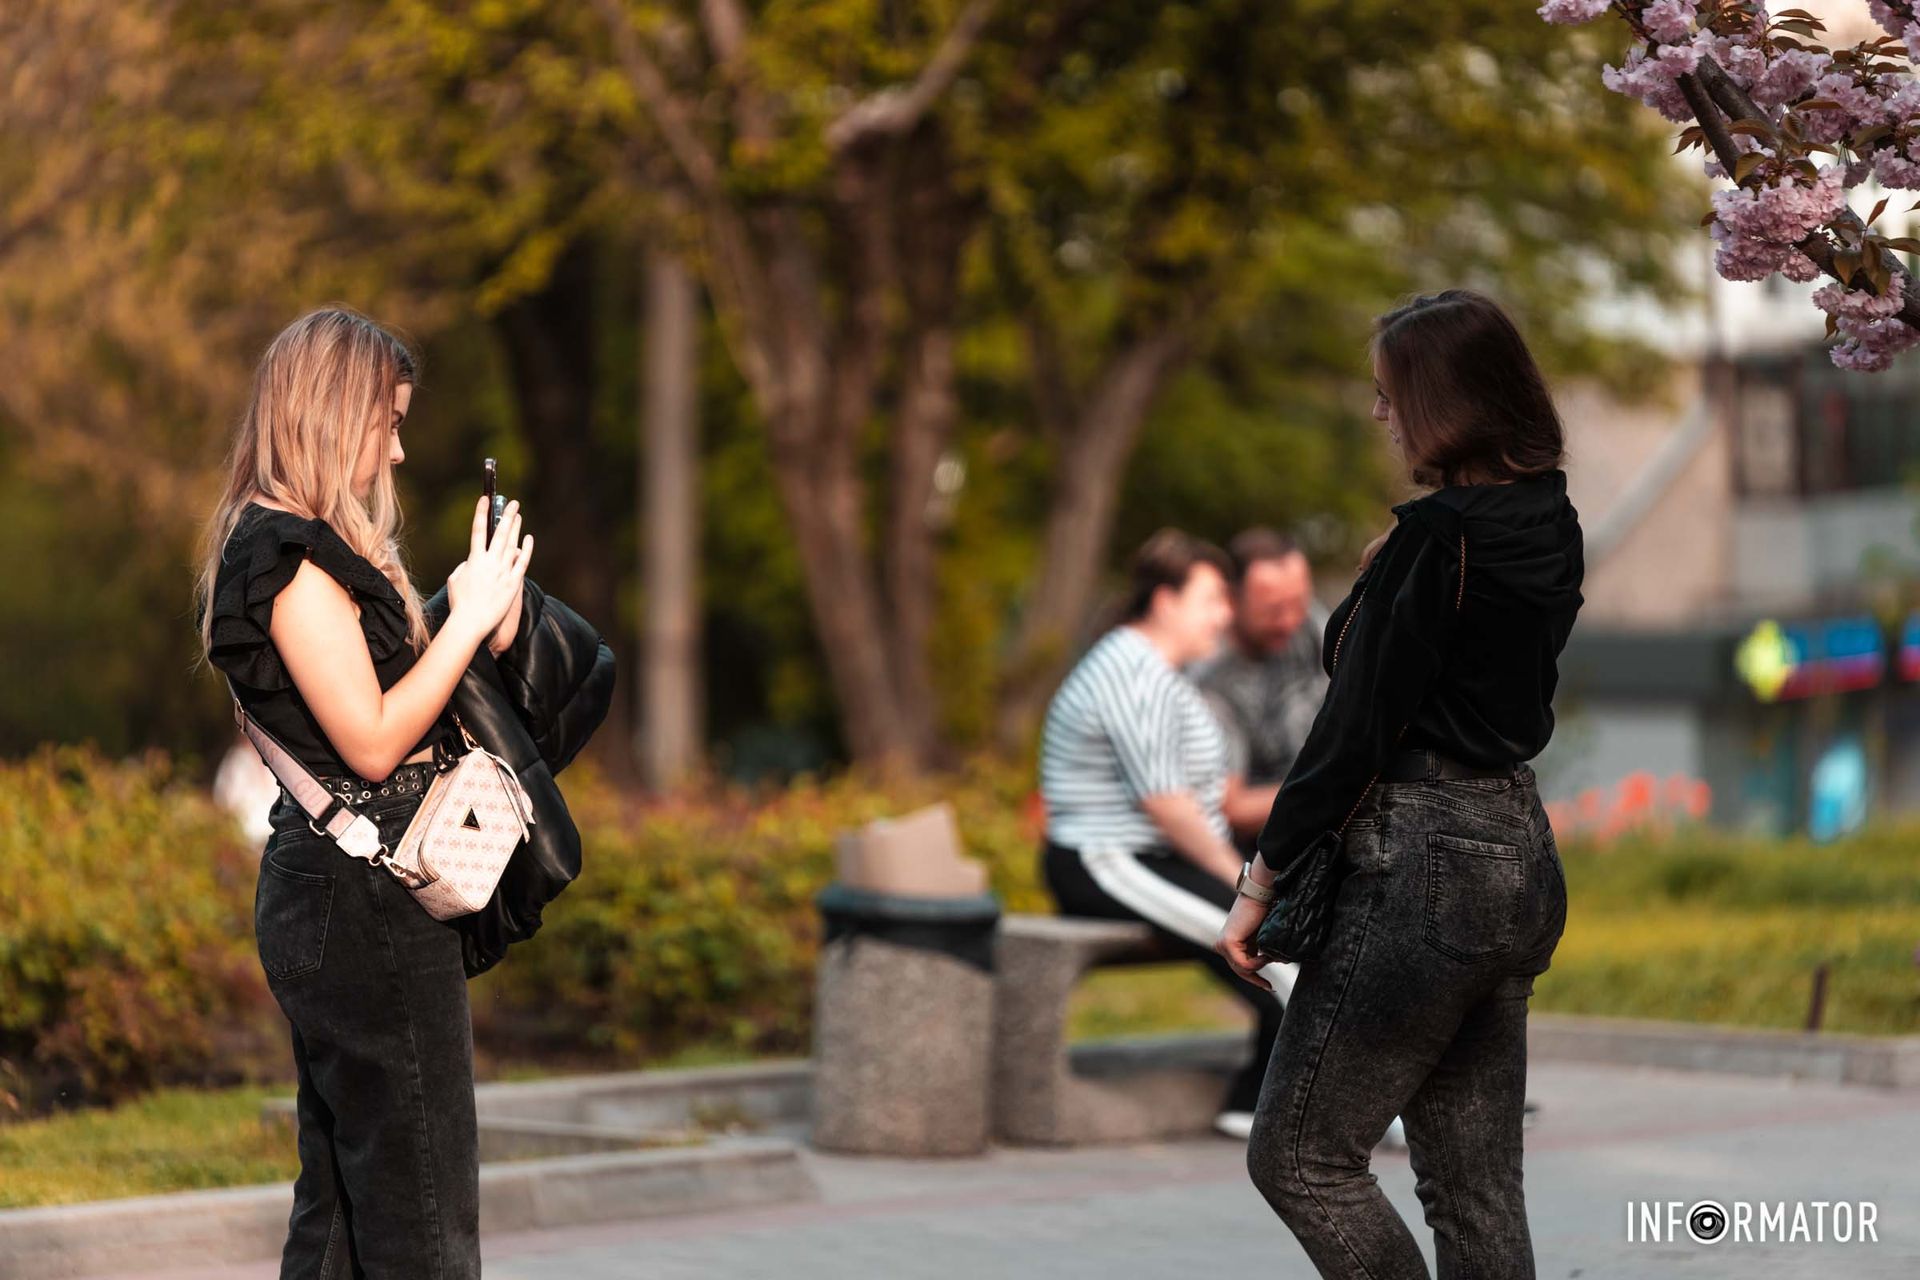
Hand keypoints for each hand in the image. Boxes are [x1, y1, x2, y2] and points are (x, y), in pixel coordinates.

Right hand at [448, 496, 531, 648]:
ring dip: (515, 528)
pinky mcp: (513, 583)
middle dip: (506, 516)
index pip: (477, 531)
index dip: (481, 513)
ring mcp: (503, 572)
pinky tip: (528, 539)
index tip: (485, 499)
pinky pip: (522, 562)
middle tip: (512, 502)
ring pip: (512, 545)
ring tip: (518, 515)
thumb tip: (476, 561)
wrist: (471, 622)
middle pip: (500, 534)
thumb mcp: (455, 579)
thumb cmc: (460, 602)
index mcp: (474, 560)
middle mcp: (490, 563)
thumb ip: (465, 565)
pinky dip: (525, 550)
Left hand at [1216, 889, 1273, 990]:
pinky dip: (1257, 963)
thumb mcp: (1262, 936)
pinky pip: (1244, 964)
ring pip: (1242, 969)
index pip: (1239, 968)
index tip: (1268, 987)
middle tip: (1269, 987)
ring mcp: (1222, 945)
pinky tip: (1266, 955)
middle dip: (1256, 979)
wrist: (1261, 895)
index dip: (1254, 979)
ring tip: (1271, 956)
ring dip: (1260, 966)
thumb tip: (1277, 963)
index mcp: (1230, 944)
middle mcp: (1222, 945)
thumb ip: (1263, 950)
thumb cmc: (1265, 911)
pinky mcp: (1227, 943)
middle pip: (1240, 971)